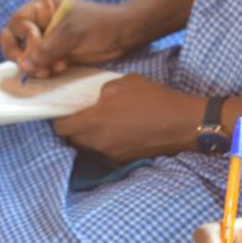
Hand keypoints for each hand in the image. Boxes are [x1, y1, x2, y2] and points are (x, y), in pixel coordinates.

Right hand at [0, 0, 128, 77]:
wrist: (126, 35)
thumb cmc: (101, 25)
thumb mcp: (73, 33)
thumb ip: (47, 48)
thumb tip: (24, 65)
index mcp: (42, 7)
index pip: (17, 23)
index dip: (24, 38)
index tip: (38, 49)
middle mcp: (41, 22)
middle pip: (15, 40)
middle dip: (22, 56)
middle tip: (33, 68)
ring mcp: (48, 39)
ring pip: (26, 56)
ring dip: (35, 66)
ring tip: (52, 69)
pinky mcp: (56, 54)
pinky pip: (40, 65)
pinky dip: (45, 70)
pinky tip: (60, 68)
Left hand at [52, 75, 201, 161]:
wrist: (182, 122)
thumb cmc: (153, 98)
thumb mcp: (124, 82)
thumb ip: (103, 91)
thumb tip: (96, 99)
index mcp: (93, 121)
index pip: (60, 128)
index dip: (59, 119)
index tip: (65, 111)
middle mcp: (97, 142)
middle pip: (71, 140)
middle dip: (72, 129)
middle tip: (83, 116)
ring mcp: (110, 154)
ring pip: (87, 148)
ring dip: (89, 138)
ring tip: (103, 124)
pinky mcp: (123, 160)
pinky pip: (104, 152)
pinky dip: (106, 144)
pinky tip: (120, 132)